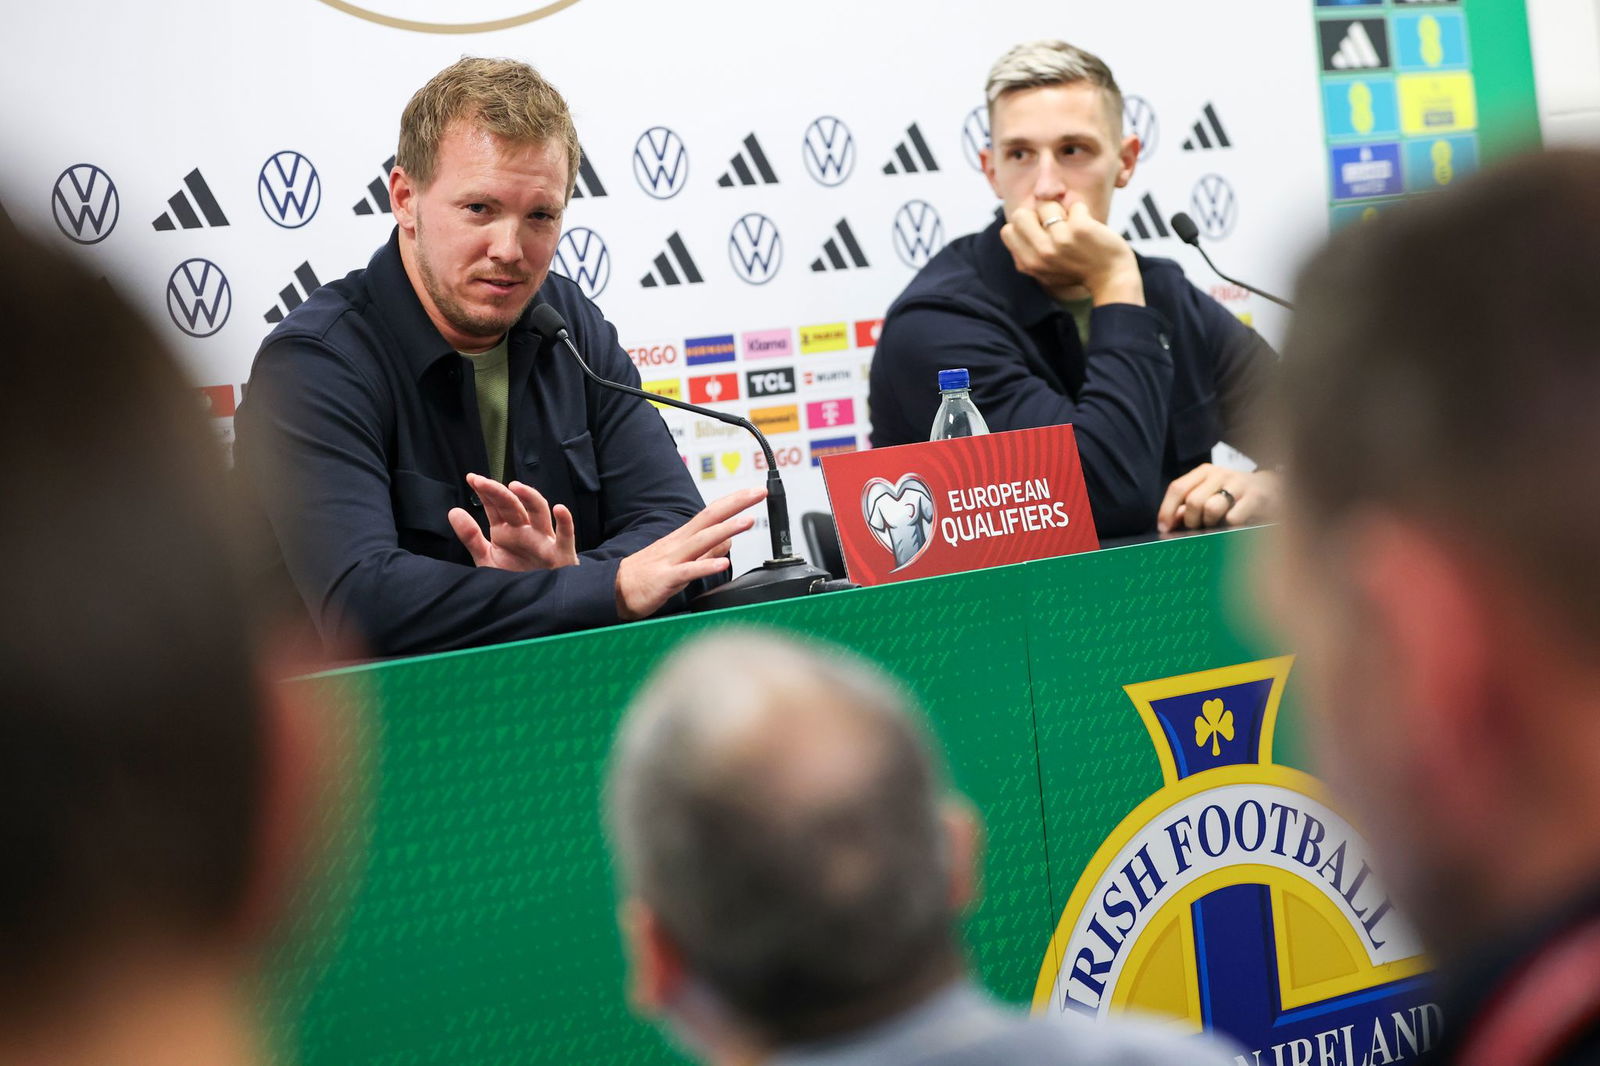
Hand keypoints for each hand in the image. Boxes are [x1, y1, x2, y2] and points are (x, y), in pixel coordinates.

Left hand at [448, 472, 577, 571]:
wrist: (536, 604)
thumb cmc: (515, 580)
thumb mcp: (487, 559)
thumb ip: (470, 537)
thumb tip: (453, 511)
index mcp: (507, 531)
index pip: (495, 505)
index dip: (485, 491)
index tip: (472, 478)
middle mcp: (525, 531)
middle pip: (512, 505)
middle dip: (497, 492)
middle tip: (481, 481)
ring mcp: (543, 540)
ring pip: (539, 513)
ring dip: (529, 497)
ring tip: (515, 487)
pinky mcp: (560, 554)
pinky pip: (565, 536)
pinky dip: (565, 522)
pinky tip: (559, 509)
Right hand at [615, 487, 766, 620]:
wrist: (612, 590)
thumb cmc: (646, 576)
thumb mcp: (681, 561)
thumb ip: (706, 551)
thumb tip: (729, 541)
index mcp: (682, 538)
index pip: (712, 513)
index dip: (734, 501)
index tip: (756, 491)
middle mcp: (678, 543)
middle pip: (710, 518)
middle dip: (736, 504)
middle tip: (759, 492)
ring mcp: (671, 560)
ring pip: (701, 541)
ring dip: (725, 529)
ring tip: (747, 521)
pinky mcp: (665, 579)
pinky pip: (688, 572)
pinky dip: (706, 566)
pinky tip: (723, 563)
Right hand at [1000, 199, 1143, 305]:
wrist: (1112, 279)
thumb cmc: (1079, 271)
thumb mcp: (1045, 272)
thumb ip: (1029, 253)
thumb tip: (1013, 224)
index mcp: (1029, 264)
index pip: (1008, 230)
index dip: (1024, 226)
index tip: (1041, 232)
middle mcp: (1041, 253)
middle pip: (1020, 214)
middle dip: (1037, 215)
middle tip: (1055, 225)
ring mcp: (1060, 240)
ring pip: (1047, 204)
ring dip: (1062, 212)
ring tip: (1074, 227)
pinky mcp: (1080, 229)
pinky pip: (1075, 205)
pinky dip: (1083, 212)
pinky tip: (1089, 228)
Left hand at [1157, 465, 1280, 532]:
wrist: (1274, 489)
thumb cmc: (1235, 495)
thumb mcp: (1210, 494)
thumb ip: (1188, 507)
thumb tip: (1169, 523)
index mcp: (1204, 472)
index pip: (1177, 488)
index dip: (1167, 510)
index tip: (1164, 529)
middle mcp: (1220, 473)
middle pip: (1193, 501)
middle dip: (1192, 521)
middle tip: (1199, 529)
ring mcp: (1239, 483)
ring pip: (1211, 508)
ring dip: (1210, 524)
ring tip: (1217, 526)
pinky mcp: (1257, 496)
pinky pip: (1233, 518)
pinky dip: (1230, 528)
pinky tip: (1234, 527)